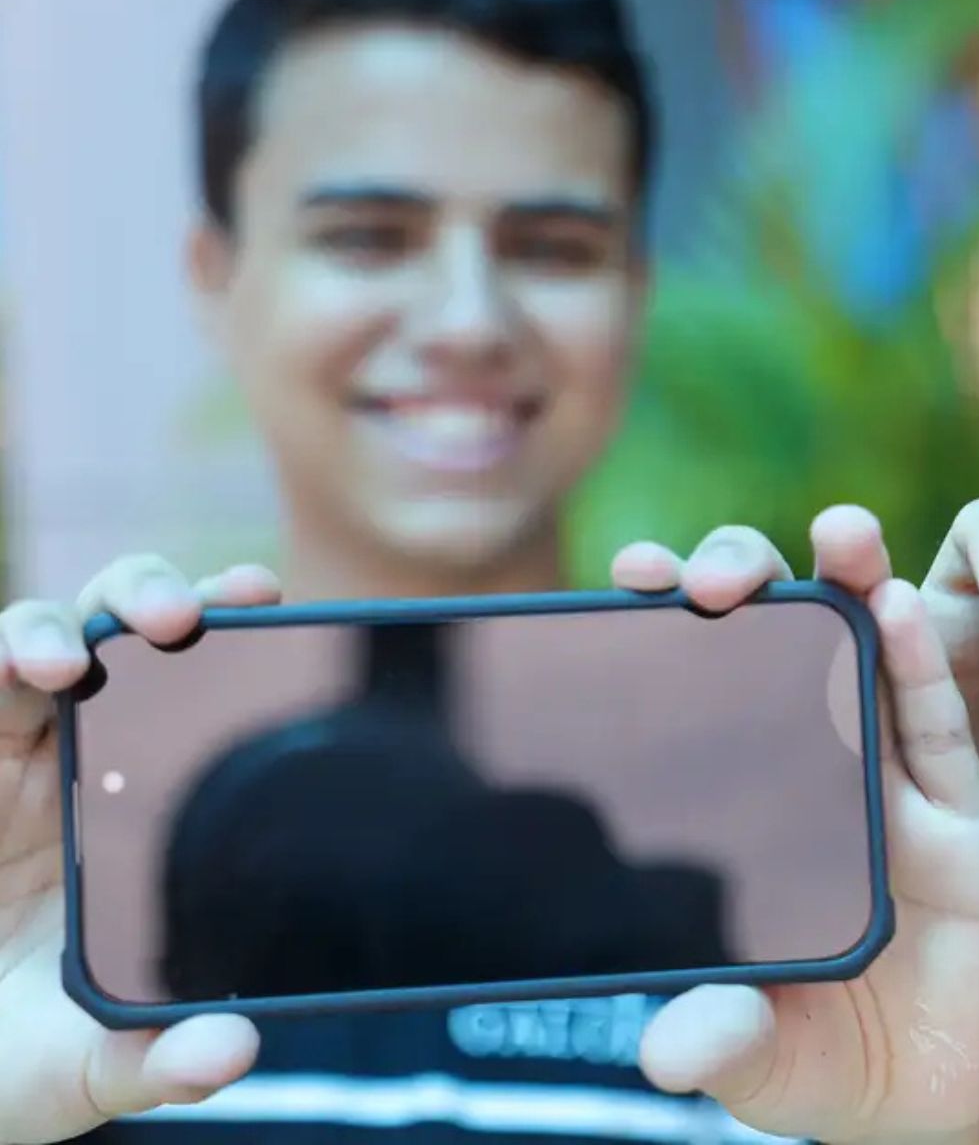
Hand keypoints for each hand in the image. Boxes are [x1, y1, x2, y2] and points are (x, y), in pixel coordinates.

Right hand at [0, 557, 280, 1142]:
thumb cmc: (20, 1055)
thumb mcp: (93, 1066)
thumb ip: (163, 1061)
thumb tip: (232, 1053)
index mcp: (142, 801)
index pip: (193, 688)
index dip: (227, 627)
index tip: (266, 598)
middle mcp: (74, 762)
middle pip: (113, 635)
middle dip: (144, 597)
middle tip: (179, 618)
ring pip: (25, 645)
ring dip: (43, 629)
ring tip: (57, 661)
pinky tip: (7, 673)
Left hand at [627, 509, 978, 1141]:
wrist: (921, 1096)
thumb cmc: (814, 1056)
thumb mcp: (756, 1057)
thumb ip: (722, 1039)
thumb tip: (670, 1052)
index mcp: (737, 811)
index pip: (695, 695)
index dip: (666, 627)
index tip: (631, 576)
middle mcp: (810, 776)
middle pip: (778, 647)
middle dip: (750, 584)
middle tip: (716, 577)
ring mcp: (887, 786)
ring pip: (868, 661)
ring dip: (852, 585)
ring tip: (838, 533)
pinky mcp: (957, 812)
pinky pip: (937, 725)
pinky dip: (920, 664)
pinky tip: (897, 606)